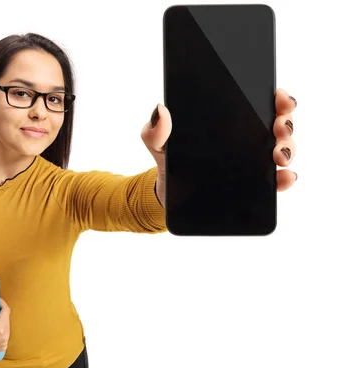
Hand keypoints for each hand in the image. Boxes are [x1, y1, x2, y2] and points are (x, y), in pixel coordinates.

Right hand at [0, 298, 10, 354]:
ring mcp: (4, 342)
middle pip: (7, 317)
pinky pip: (5, 332)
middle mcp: (5, 337)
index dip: (2, 303)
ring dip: (1, 320)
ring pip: (7, 325)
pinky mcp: (3, 346)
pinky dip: (1, 328)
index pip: (6, 311)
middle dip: (1, 312)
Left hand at [140, 88, 298, 200]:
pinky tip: (284, 178)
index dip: (277, 96)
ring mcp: (252, 160)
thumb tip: (161, 110)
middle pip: (278, 123)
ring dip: (288, 148)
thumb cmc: (167, 159)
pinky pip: (276, 181)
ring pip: (282, 148)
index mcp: (228, 119)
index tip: (279, 96)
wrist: (167, 194)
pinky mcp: (253, 185)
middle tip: (278, 127)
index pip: (260, 101)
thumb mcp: (157, 142)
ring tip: (278, 155)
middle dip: (286, 122)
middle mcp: (246, 136)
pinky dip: (285, 179)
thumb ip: (155, 130)